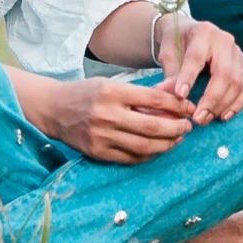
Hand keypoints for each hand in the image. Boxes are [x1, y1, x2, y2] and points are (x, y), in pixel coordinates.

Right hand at [29, 74, 192, 163]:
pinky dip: (148, 154)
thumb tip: (176, 101)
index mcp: (112, 92)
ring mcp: (101, 137)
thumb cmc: (88, 92)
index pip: (154, 100)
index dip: (177, 105)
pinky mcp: (97, 153)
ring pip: (144, 146)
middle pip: (153, 127)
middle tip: (188, 126)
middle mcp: (107, 115)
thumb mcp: (112, 84)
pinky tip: (158, 148)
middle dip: (177, 128)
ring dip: (167, 144)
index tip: (188, 107)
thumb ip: (140, 94)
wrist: (54, 109)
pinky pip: (130, 158)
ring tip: (177, 138)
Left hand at [163, 17, 242, 126]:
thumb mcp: (168, 55)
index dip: (188, 77)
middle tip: (197, 118)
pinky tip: (224, 116)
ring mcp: (238, 53)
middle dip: (211, 99)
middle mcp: (225, 41)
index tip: (180, 96)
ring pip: (237, 83)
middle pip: (224, 73)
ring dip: (223, 105)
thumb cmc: (177, 45)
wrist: (189, 34)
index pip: (197, 57)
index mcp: (203, 32)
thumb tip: (163, 94)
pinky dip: (237, 104)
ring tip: (205, 119)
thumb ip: (170, 74)